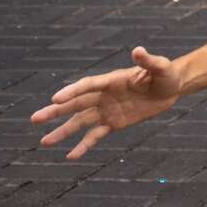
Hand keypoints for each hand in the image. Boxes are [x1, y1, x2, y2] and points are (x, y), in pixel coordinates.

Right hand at [33, 47, 183, 157]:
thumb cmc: (165, 73)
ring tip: (44, 141)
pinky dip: (83, 145)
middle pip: (75, 104)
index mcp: (111, 80)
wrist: (172, 88)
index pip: (87, 86)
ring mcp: (106, 110)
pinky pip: (95, 135)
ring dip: (63, 132)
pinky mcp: (113, 123)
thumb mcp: (160, 67)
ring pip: (80, 122)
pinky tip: (71, 156)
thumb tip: (138, 50)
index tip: (56, 99)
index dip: (72, 91)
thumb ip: (148, 61)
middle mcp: (103, 96)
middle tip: (35, 119)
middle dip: (56, 112)